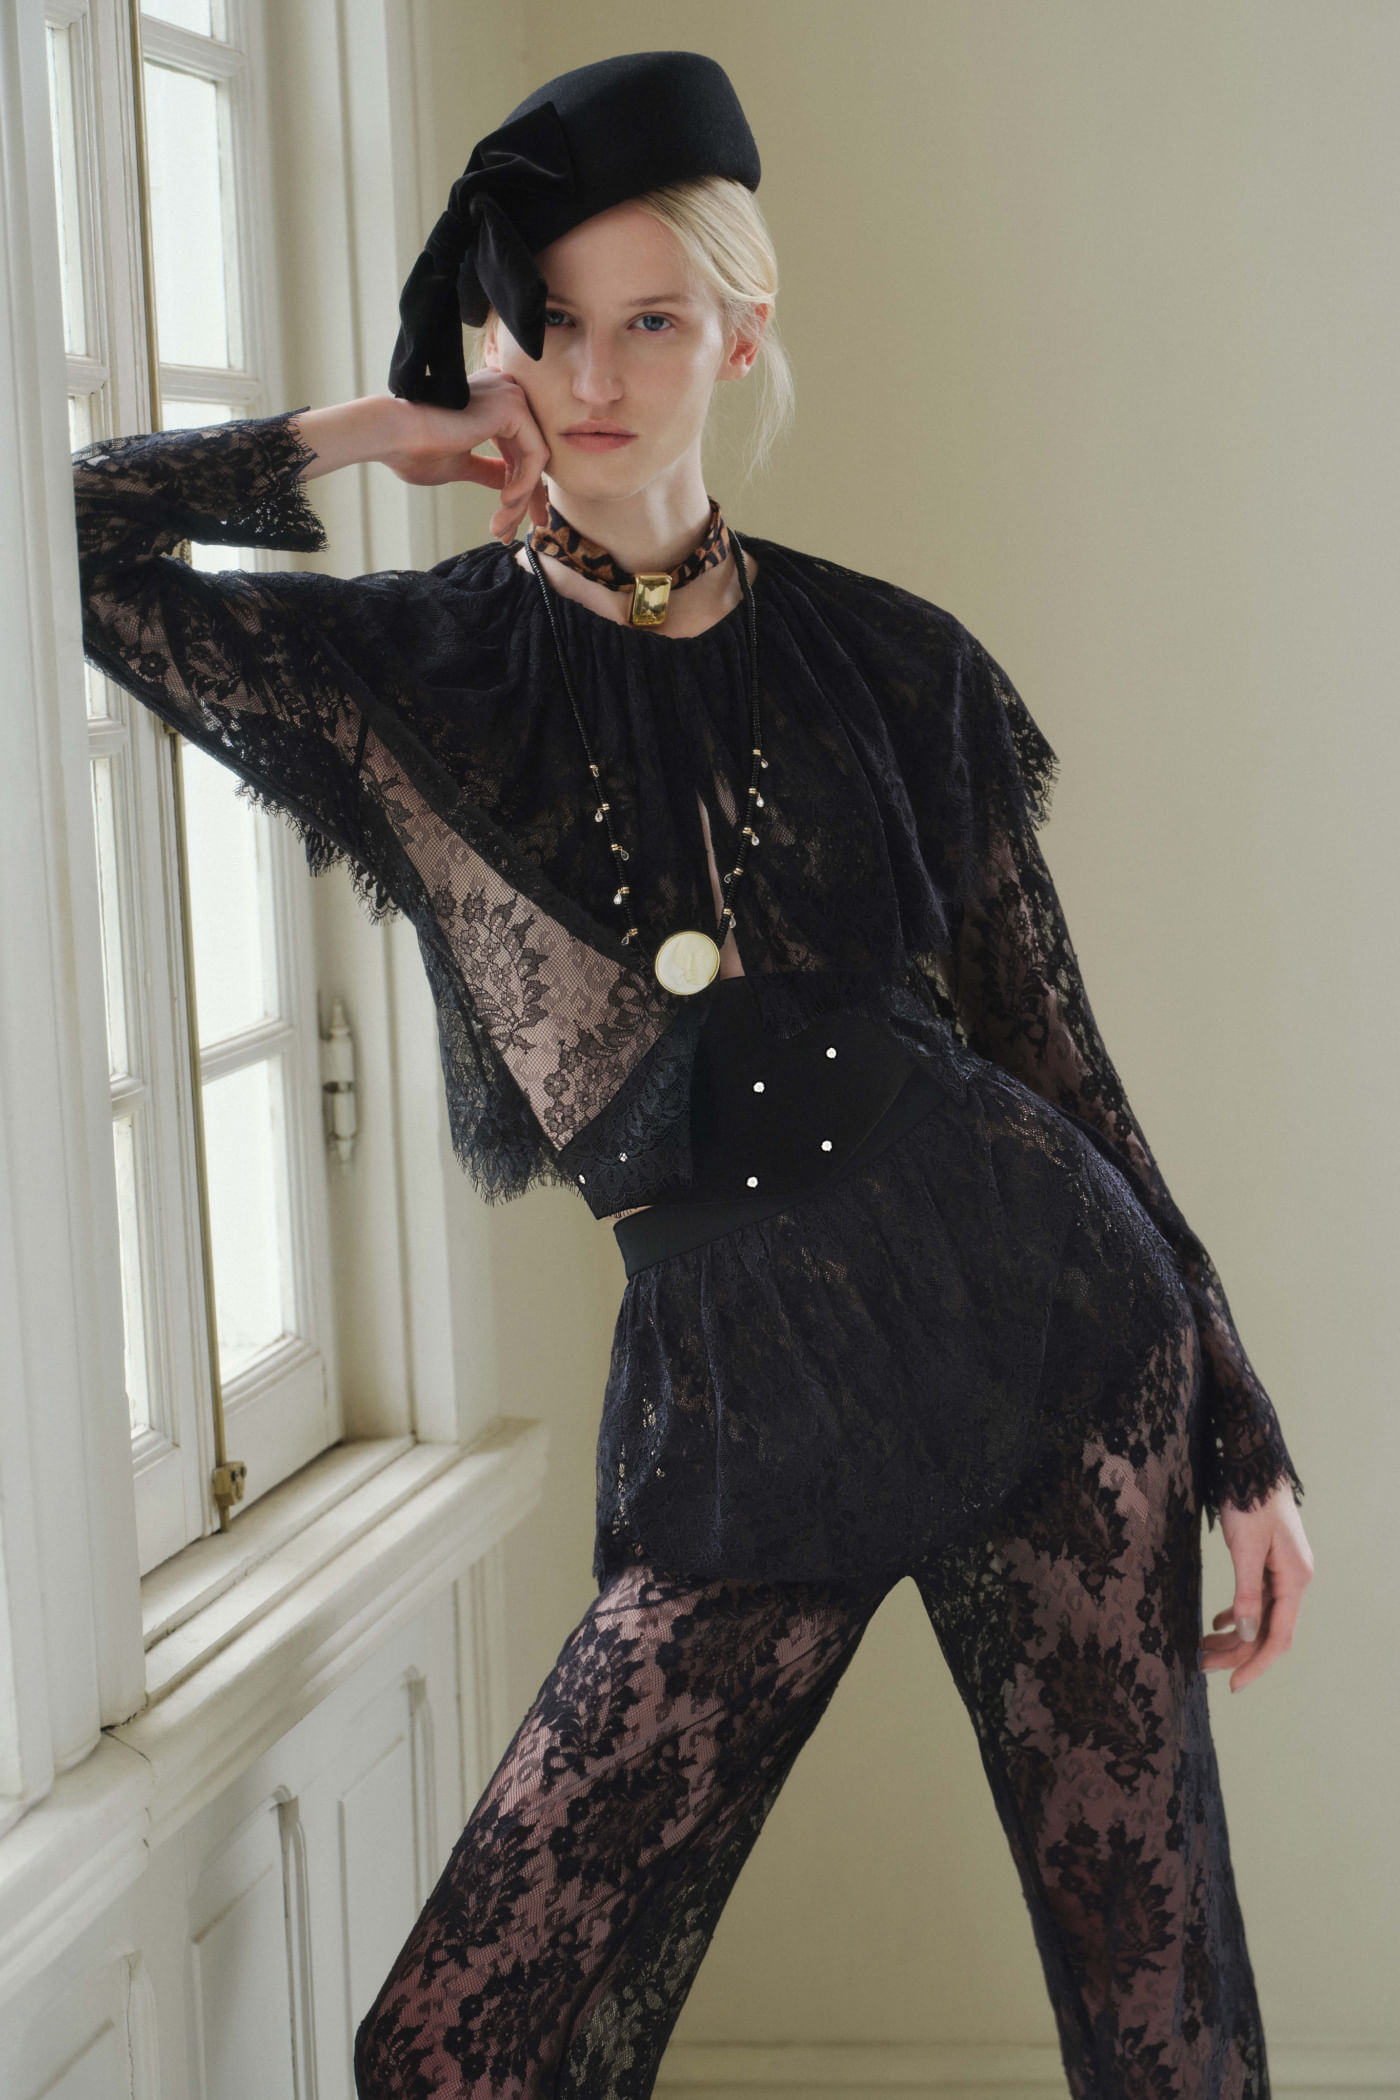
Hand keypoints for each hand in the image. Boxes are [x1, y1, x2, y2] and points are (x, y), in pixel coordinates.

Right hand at [374, 375, 551, 542]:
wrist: (394, 435)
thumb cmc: (415, 450)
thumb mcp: (460, 464)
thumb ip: (489, 469)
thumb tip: (510, 483)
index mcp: (490, 401)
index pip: (518, 447)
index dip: (522, 486)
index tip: (519, 519)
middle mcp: (504, 391)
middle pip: (530, 453)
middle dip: (529, 496)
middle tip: (529, 529)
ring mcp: (510, 395)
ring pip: (534, 458)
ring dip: (521, 498)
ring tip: (500, 525)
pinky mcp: (513, 407)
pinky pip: (535, 455)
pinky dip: (524, 484)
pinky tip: (505, 502)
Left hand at [1201, 1478, 1313, 1690]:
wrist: (1252, 1463)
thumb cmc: (1249, 1501)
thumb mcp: (1244, 1548)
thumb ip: (1246, 1593)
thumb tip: (1245, 1634)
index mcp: (1294, 1580)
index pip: (1278, 1637)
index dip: (1255, 1664)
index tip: (1232, 1685)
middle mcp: (1294, 1580)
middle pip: (1267, 1630)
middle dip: (1236, 1652)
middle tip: (1201, 1665)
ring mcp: (1282, 1572)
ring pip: (1259, 1617)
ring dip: (1234, 1635)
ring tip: (1202, 1648)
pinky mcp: (1269, 1563)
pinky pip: (1256, 1599)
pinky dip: (1236, 1613)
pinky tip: (1216, 1622)